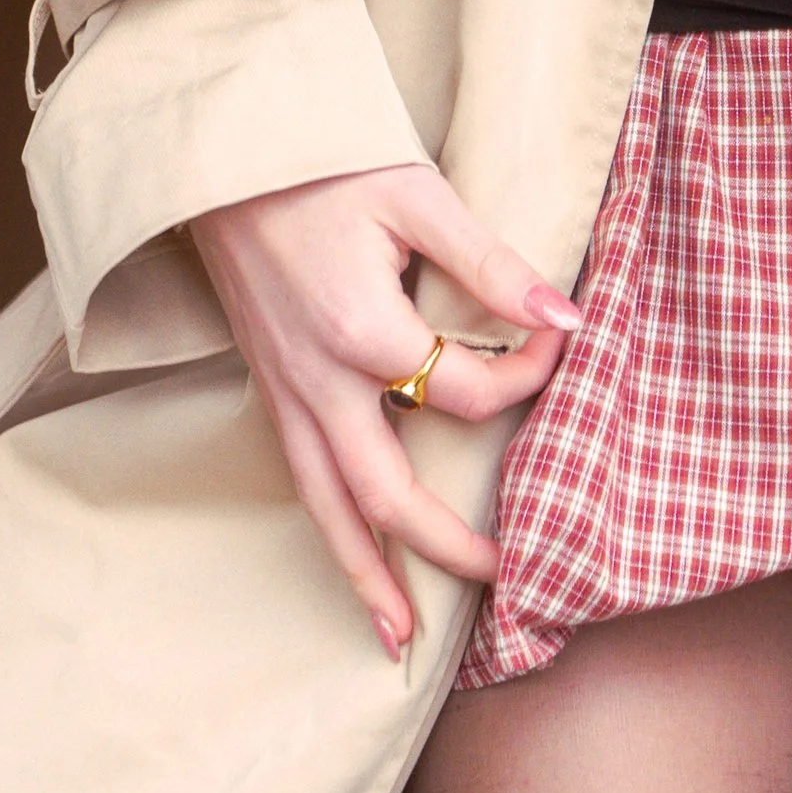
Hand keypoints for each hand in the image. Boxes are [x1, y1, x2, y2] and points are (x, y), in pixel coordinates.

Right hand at [193, 161, 579, 657]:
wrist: (225, 154)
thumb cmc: (325, 162)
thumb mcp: (418, 198)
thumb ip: (492, 266)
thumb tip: (566, 319)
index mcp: (364, 333)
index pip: (471, 391)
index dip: (531, 374)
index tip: (564, 339)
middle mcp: (319, 382)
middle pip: (389, 494)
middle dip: (448, 546)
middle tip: (508, 581)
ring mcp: (286, 392)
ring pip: (329, 506)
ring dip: (367, 574)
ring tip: (401, 638)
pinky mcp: (269, 387)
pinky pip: (300, 478)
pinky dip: (328, 530)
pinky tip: (350, 558)